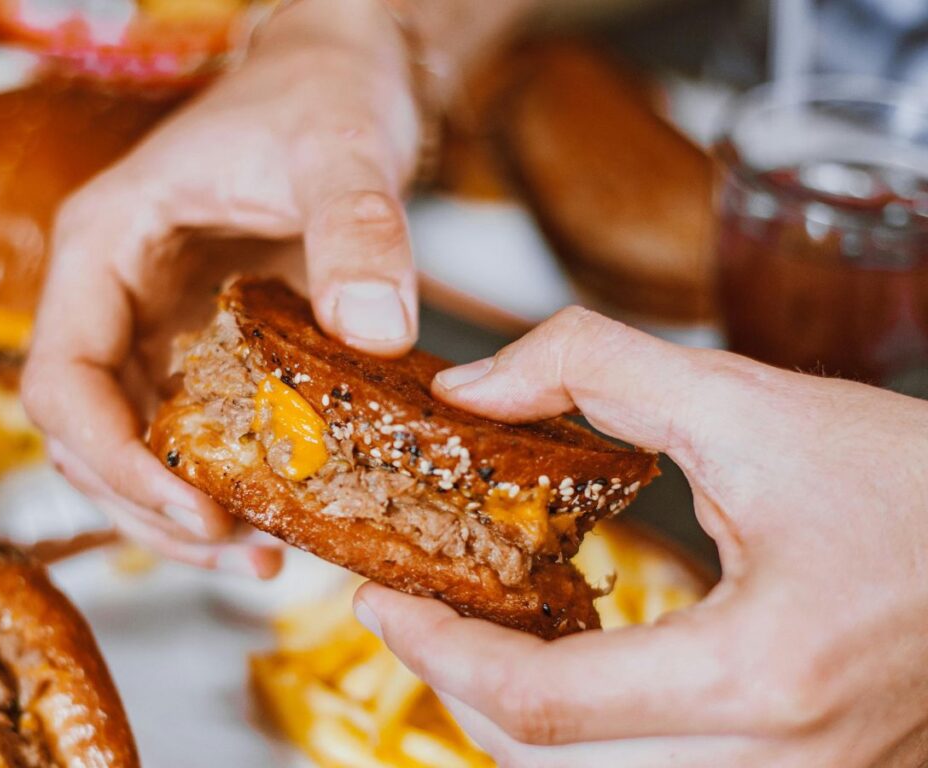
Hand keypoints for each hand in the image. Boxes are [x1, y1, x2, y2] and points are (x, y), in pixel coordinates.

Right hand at [22, 0, 421, 573]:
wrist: (343, 82)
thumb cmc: (320, 97)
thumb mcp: (339, 149)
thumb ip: (357, 229)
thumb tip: (376, 331)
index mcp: (107, 247)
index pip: (63, 377)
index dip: (113, 458)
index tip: (195, 509)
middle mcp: (119, 297)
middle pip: (92, 435)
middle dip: (154, 508)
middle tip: (245, 557)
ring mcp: (162, 326)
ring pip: (141, 447)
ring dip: (189, 513)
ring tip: (267, 557)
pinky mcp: (212, 345)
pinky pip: (200, 430)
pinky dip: (232, 481)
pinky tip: (286, 513)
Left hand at [354, 306, 927, 766]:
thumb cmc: (913, 478)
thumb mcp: (749, 401)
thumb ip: (596, 369)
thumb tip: (472, 390)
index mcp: (759, 672)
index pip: (548, 701)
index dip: (442, 653)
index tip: (382, 601)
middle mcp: (778, 761)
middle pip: (555, 765)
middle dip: (463, 689)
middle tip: (415, 614)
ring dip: (519, 717)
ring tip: (477, 634)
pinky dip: (585, 733)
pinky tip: (572, 661)